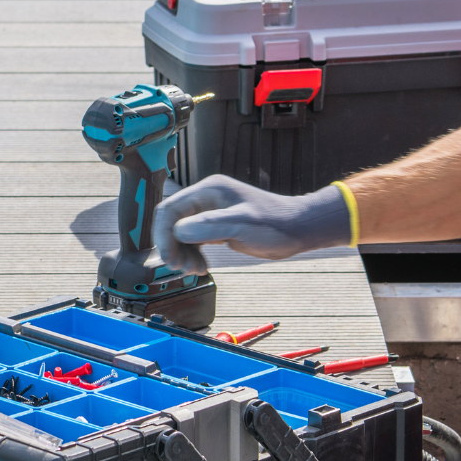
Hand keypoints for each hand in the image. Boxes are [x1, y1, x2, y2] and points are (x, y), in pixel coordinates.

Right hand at [154, 175, 350, 274]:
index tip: (169, 258)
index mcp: (208, 190)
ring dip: (182, 253)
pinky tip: (200, 267)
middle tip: (182, 268)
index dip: (164, 235)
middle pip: (172, 221)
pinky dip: (192, 254)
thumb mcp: (241, 224)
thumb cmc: (274, 224)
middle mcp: (206, 198)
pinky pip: (193, 240)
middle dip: (172, 246)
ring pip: (180, 233)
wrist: (297, 230)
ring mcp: (211, 212)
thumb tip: (178, 231)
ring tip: (195, 270)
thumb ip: (210, 226)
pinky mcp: (217, 227)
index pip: (170, 209)